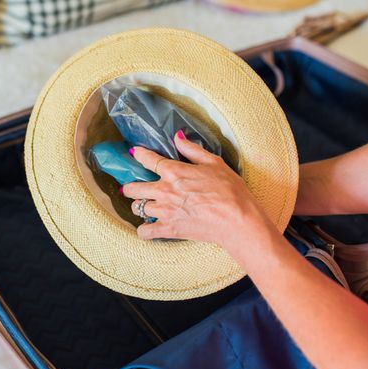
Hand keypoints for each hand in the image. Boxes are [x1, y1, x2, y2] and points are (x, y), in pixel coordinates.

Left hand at [121, 131, 271, 259]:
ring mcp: (165, 212)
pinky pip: (145, 231)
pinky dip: (144, 230)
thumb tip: (177, 137)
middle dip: (130, 187)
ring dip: (140, 206)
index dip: (139, 154)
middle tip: (133, 188)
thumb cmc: (230, 190)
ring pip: (137, 208)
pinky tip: (149, 226)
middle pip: (133, 188)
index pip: (147, 159)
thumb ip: (192, 150)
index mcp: (174, 171)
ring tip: (146, 206)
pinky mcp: (169, 230)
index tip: (135, 153)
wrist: (237, 220)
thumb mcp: (215, 163)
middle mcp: (164, 191)